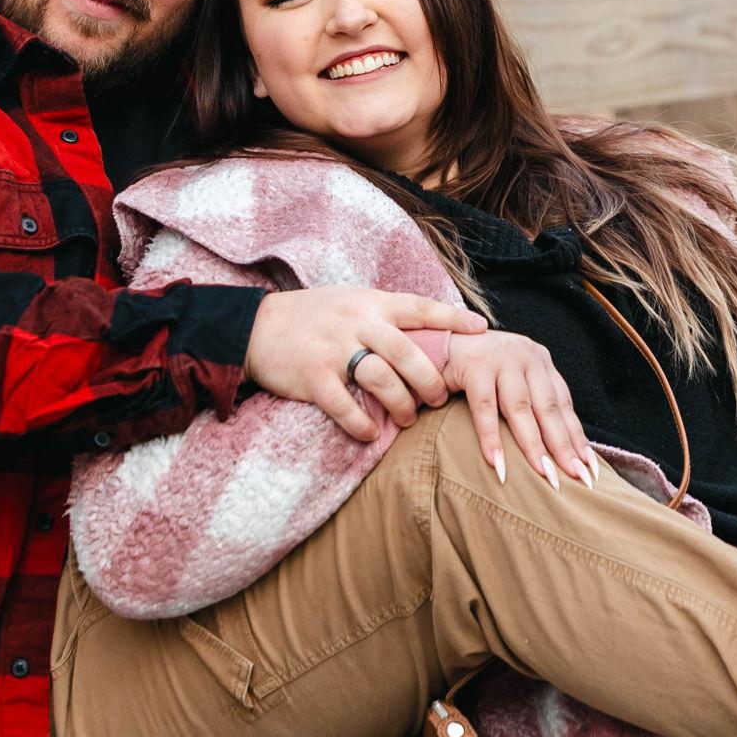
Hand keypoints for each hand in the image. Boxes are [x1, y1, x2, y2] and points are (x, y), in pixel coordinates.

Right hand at [243, 287, 486, 441]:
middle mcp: (356, 322)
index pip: (419, 307)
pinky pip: (346, 406)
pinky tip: (371, 434)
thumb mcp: (350, 302)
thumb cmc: (312, 317)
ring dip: (402, 406)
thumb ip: (384, 315)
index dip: (451, 318)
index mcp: (370, 302)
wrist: (255, 328)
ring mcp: (334, 349)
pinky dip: (363, 425)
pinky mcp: (312, 377)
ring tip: (408, 419)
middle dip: (431, 380)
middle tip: (441, 399)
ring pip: (382, 380)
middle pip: (408, 352)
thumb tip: (428, 328)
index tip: (481, 329)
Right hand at [442, 330, 595, 488]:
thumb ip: (531, 401)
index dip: (576, 437)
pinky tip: (498, 464)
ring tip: (545, 475)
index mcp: (539, 361)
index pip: (563, 404)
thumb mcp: (511, 379)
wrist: (438, 340)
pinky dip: (492, 438)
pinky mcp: (474, 365)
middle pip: (548, 408)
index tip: (589, 468)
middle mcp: (526, 356)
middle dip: (563, 446)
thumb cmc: (477, 368)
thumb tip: (558, 447)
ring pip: (521, 409)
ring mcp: (501, 358)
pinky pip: (485, 408)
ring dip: (533, 446)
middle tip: (575, 478)